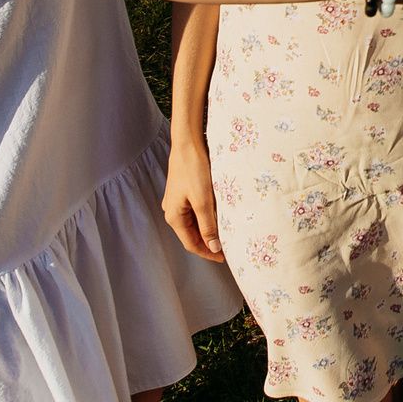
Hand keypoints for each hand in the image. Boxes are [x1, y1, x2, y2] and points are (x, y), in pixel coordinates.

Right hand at [161, 140, 222, 259]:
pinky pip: (196, 212)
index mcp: (174, 217)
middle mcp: (173, 212)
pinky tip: (220, 217)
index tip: (225, 258)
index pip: (192, 244)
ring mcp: (177, 202)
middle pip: (192, 235)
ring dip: (209, 230)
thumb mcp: (203, 201)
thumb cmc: (194, 170)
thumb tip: (214, 247)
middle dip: (209, 243)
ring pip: (195, 223)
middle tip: (229, 248)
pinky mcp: (184, 192)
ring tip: (227, 235)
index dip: (208, 253)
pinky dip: (207, 218)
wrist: (188, 143)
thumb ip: (208, 226)